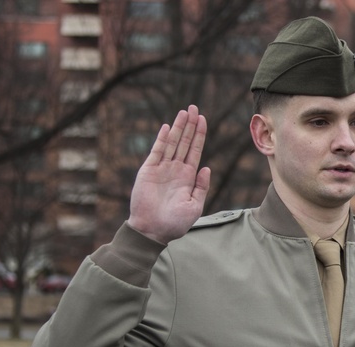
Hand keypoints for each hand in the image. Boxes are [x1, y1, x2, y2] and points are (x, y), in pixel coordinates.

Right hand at [126, 105, 211, 243]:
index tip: (203, 120)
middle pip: (184, 142)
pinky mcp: (148, 171)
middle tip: (194, 107)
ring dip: (178, 127)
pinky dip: (162, 139)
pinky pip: (156, 152)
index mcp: (187, 177)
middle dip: (190, 125)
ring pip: (172, 143)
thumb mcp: (195, 205)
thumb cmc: (175, 223)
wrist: (153, 231)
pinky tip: (168, 127)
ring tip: (184, 111)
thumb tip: (206, 167)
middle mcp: (175, 170)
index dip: (199, 135)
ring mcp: (161, 169)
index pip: (195, 151)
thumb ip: (201, 186)